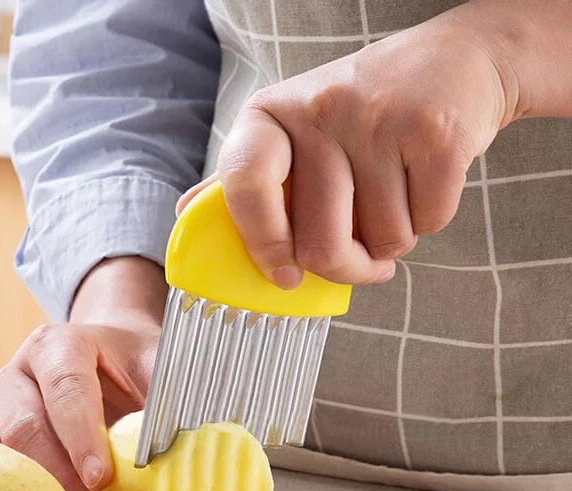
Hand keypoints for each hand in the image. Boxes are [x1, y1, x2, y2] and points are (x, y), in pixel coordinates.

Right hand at [0, 257, 165, 490]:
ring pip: (6, 457)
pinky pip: (0, 474)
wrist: (104, 352)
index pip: (65, 388)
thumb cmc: (131, 360)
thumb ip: (173, 393)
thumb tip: (206, 439)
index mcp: (58, 345)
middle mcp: (19, 374)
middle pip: (26, 428)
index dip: (81, 435)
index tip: (102, 478)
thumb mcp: (158, 361)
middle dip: (63, 479)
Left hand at [179, 1, 522, 287]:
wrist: (455, 61)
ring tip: (396, 200)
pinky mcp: (436, 132)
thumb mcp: (293, 132)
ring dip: (394, 242)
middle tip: (363, 262)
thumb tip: (187, 216)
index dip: (262, 243)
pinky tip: (425, 184)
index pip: (245, 186)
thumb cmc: (360, 112)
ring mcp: (379, 118)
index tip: (284, 277)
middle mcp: (318, 109)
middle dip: (348, 269)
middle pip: (322, 244)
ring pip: (384, 241)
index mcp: (271, 116)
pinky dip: (431, 220)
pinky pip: (429, 222)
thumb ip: (246, 179)